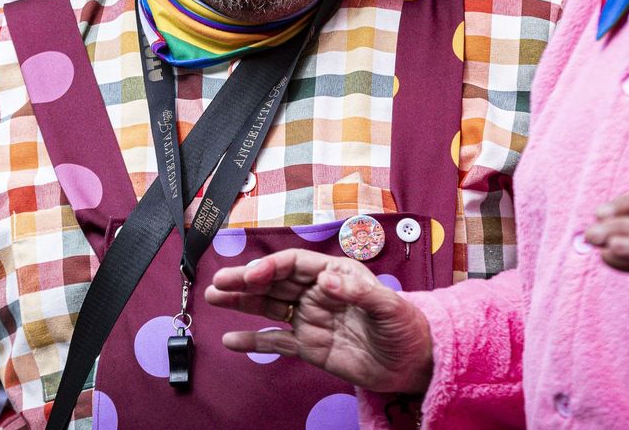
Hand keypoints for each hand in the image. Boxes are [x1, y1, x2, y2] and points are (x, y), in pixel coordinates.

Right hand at [205, 248, 433, 394]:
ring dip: (242, 302)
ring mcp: (311, 319)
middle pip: (274, 283)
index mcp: (335, 274)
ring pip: (269, 307)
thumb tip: (327, 281)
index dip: (270, 268)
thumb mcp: (389, 306)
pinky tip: (231, 339)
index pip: (294, 265)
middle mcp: (318, 293)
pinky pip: (276, 342)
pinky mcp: (310, 347)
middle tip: (218, 282)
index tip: (251, 276)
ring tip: (214, 297)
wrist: (414, 363)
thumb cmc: (407, 326)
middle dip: (245, 281)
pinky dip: (253, 341)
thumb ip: (359, 292)